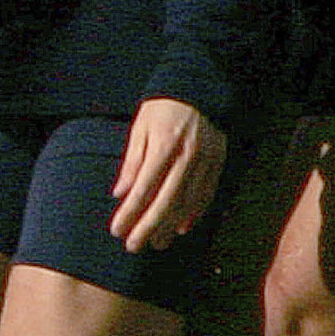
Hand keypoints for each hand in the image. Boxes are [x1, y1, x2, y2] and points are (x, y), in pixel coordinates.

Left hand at [112, 95, 225, 250]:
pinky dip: (194, 214)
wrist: (199, 89)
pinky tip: (182, 228)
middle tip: (133, 246)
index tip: (116, 230)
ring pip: (187, 202)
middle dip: (148, 227)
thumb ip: (132, 162)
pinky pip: (207, 195)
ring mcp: (206, 161)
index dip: (130, 212)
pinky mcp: (218, 163)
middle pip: (166, 201)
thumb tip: (120, 194)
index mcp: (163, 145)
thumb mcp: (140, 128)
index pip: (143, 188)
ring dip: (170, 226)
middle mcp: (187, 156)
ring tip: (156, 243)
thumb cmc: (161, 109)